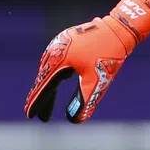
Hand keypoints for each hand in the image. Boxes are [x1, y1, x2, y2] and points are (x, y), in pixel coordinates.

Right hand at [24, 0, 149, 122]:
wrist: (119, 29)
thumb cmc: (109, 55)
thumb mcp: (98, 81)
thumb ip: (85, 100)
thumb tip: (75, 120)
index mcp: (59, 59)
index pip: (45, 86)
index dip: (37, 102)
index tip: (29, 115)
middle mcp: (55, 49)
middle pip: (45, 79)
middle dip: (43, 98)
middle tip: (40, 116)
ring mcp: (59, 42)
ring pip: (49, 69)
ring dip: (47, 86)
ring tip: (46, 104)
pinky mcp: (66, 39)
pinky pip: (54, 60)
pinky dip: (53, 74)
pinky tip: (54, 81)